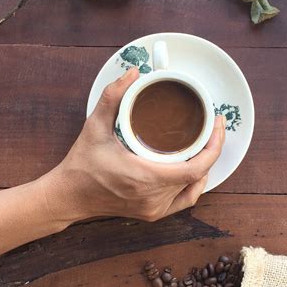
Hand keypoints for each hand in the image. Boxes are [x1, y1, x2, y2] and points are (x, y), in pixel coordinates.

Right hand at [43, 67, 225, 223]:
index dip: (214, 146)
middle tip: (212, 126)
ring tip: (204, 141)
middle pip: (198, 174)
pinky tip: (196, 170)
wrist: (69, 196)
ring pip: (193, 186)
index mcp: (144, 177)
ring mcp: (154, 208)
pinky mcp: (152, 214)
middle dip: (211, 148)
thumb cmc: (81, 164)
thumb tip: (133, 73)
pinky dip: (195, 184)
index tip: (216, 124)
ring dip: (203, 164)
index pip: (195, 167)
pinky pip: (185, 200)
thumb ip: (113, 97)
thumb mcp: (94, 126)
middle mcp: (153, 197)